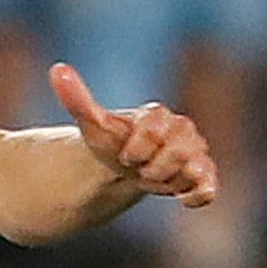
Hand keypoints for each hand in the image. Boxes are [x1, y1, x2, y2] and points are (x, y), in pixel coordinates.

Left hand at [50, 63, 220, 209]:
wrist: (123, 168)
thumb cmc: (111, 144)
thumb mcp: (93, 124)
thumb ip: (78, 98)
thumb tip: (57, 69)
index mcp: (158, 116)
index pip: (155, 129)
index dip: (137, 148)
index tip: (126, 154)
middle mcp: (182, 130)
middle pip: (178, 151)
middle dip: (153, 166)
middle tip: (138, 168)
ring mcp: (194, 153)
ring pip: (194, 167)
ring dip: (170, 179)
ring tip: (154, 179)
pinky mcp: (202, 176)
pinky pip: (209, 185)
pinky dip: (200, 193)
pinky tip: (182, 198)